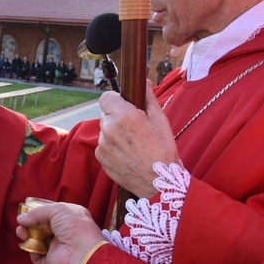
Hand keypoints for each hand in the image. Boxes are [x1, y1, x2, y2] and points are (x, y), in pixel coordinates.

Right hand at [16, 202, 104, 263]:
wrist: (82, 254)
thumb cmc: (75, 228)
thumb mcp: (58, 210)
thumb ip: (37, 212)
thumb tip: (21, 218)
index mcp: (69, 217)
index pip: (51, 213)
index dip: (38, 213)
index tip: (27, 213)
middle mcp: (64, 231)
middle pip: (41, 226)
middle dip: (29, 225)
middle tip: (22, 225)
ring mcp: (57, 246)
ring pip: (37, 240)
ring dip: (27, 237)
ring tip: (23, 235)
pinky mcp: (52, 260)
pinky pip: (37, 256)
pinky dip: (32, 252)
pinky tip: (31, 248)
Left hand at [96, 80, 178, 198]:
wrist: (157, 181)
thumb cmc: (162, 149)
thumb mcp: (160, 120)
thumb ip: (148, 99)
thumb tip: (143, 82)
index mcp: (123, 116)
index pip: (106, 98)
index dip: (115, 100)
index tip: (124, 105)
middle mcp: (108, 129)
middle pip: (106, 114)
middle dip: (117, 116)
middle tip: (134, 127)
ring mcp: (102, 144)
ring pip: (105, 130)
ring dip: (115, 132)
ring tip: (133, 143)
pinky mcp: (100, 157)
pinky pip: (104, 145)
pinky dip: (112, 147)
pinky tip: (128, 154)